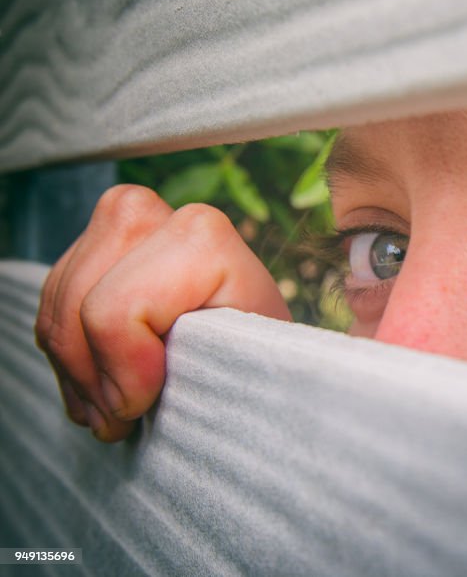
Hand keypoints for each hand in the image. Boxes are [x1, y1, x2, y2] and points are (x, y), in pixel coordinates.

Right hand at [34, 185, 290, 440]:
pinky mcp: (86, 244)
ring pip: (56, 314)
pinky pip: (50, 311)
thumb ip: (187, 370)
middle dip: (93, 379)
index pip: (115, 312)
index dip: (124, 373)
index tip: (151, 402)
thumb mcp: (235, 369)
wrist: (253, 342)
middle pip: (76, 311)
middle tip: (125, 418)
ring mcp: (112, 223)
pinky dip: (69, 359)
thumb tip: (124, 404)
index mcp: (200, 235)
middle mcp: (151, 212)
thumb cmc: (252, 361)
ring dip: (79, 377)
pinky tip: (101, 386)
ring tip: (116, 410)